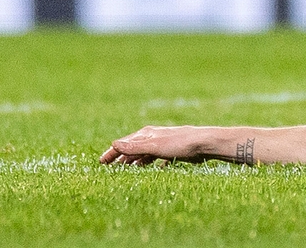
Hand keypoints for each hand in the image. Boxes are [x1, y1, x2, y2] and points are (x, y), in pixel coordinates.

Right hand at [101, 126, 217, 165]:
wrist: (205, 143)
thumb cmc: (179, 143)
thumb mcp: (154, 147)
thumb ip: (134, 148)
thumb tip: (114, 144)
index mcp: (147, 135)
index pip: (124, 144)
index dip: (112, 153)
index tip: (101, 162)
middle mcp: (154, 137)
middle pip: (133, 149)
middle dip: (121, 158)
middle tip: (110, 169)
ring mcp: (164, 144)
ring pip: (145, 154)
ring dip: (135, 162)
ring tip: (127, 171)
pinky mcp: (174, 152)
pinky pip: (159, 159)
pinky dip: (153, 164)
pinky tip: (153, 171)